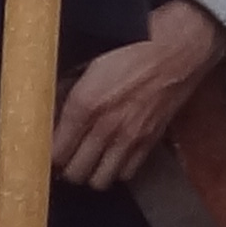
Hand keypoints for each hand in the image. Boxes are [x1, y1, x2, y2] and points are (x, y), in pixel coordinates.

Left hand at [51, 0, 225, 188]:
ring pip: (99, 181)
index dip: (47, 156)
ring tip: (86, 161)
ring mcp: (130, 138)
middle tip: (64, 158)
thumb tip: (50, 106)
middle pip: (74, 173)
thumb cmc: (135, 45)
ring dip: (90, 174)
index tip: (47, 150)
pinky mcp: (150, 142)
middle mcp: (106, 127)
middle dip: (65, 169)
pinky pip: (126, 174)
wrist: (179, 46)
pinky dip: (116, 170)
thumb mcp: (90, 60)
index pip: (56, 152)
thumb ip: (67, 86)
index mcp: (85, 103)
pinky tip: (111, 156)